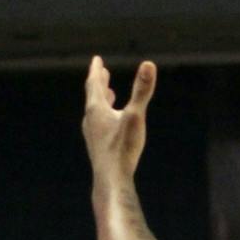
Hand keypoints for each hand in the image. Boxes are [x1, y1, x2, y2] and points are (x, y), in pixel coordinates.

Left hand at [83, 57, 155, 180]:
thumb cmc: (123, 148)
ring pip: (95, 112)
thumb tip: (149, 64)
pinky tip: (112, 125)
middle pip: (93, 96)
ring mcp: (93, 135)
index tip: (97, 60)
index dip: (96, 70)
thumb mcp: (135, 116)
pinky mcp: (98, 147)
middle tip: (101, 72)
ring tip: (108, 94)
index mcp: (97, 110)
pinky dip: (105, 117)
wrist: (111, 180)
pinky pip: (99, 126)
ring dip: (102, 100)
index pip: (94, 84)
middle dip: (99, 83)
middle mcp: (91, 120)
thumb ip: (142, 91)